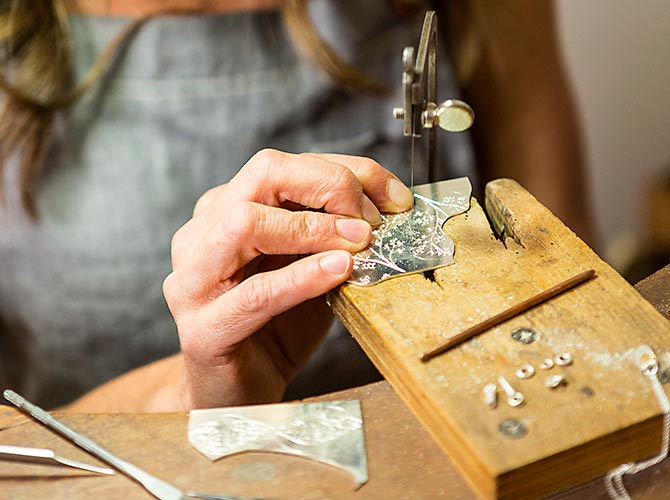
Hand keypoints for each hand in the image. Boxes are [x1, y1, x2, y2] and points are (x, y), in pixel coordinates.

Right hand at [163, 149, 412, 407]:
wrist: (240, 398)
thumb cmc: (277, 329)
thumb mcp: (311, 269)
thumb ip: (332, 237)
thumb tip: (386, 209)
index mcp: (226, 212)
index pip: (284, 166)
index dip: (347, 170)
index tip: (394, 195)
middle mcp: (202, 235)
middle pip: (262, 175)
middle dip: (329, 184)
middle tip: (373, 217)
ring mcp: (194, 281)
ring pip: (246, 223)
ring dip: (314, 227)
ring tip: (360, 241)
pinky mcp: (201, 329)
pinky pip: (254, 293)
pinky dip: (302, 277)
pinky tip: (338, 270)